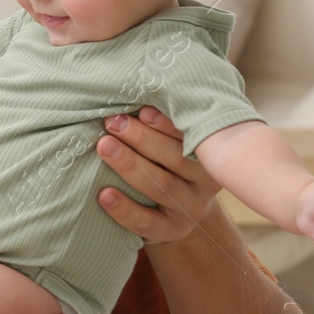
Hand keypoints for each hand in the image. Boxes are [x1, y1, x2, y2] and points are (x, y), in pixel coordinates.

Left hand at [95, 106, 220, 245]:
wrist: (173, 211)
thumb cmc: (165, 161)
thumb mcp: (173, 141)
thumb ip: (162, 120)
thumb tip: (131, 82)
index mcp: (210, 152)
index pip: (193, 135)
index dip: (167, 123)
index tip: (142, 109)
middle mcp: (206, 181)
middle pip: (175, 158)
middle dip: (142, 138)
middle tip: (112, 122)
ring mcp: (190, 208)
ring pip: (161, 186)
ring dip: (130, 165)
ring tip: (103, 147)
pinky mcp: (171, 231)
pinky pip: (146, 222)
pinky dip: (123, 209)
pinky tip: (103, 194)